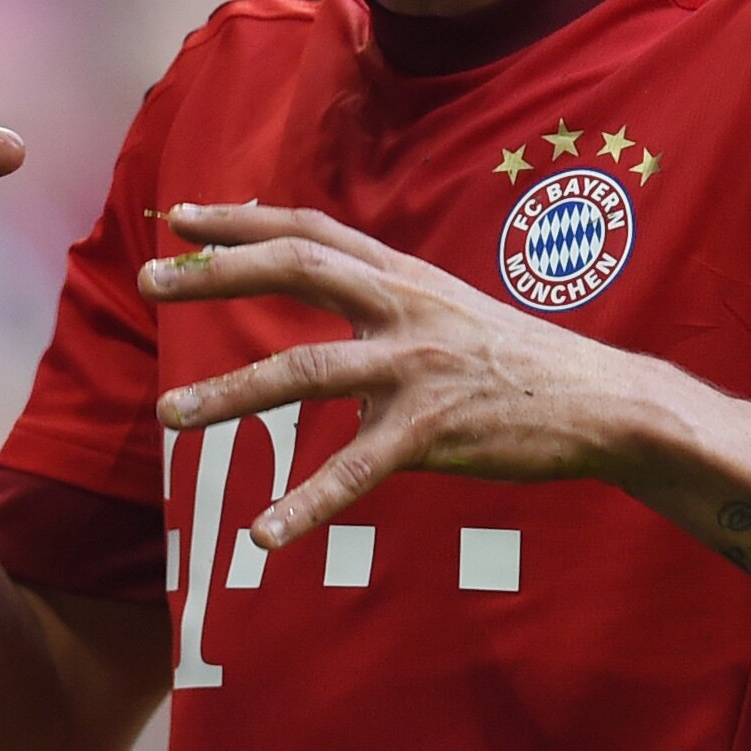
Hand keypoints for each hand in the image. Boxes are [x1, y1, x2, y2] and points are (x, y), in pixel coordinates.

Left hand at [141, 203, 666, 546]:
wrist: (603, 403)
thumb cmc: (520, 363)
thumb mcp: (450, 308)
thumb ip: (389, 298)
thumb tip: (332, 291)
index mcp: (405, 276)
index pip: (311, 229)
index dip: (243, 217)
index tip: (180, 216)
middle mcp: (404, 308)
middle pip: (296, 269)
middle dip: (216, 272)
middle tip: (148, 279)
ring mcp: (416, 367)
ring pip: (303, 370)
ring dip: (228, 393)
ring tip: (169, 414)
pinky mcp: (433, 430)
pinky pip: (355, 470)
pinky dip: (305, 505)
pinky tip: (262, 534)